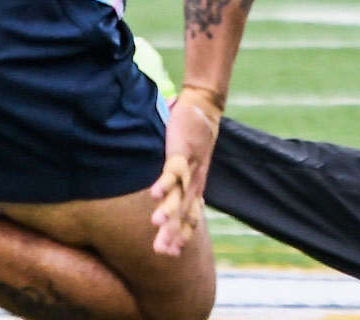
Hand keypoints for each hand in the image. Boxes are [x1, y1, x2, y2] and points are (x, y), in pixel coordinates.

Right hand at [149, 85, 222, 255]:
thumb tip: (165, 190)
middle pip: (184, 210)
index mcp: (196, 184)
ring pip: (180, 193)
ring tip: (156, 225)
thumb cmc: (192, 133)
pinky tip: (154, 195)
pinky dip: (165, 182)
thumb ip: (177, 176)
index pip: (191, 214)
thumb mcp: (186, 161)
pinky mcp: (183, 151)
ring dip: (168, 210)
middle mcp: (195, 179)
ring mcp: (190, 166)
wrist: (205, 106)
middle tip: (162, 252)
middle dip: (173, 232)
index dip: (183, 233)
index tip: (172, 253)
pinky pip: (173, 170)